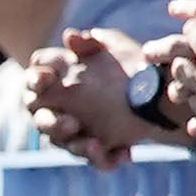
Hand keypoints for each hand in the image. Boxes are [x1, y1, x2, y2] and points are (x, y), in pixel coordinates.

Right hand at [22, 27, 158, 167]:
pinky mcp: (98, 149)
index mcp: (56, 85)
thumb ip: (91, 44)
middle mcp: (58, 111)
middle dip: (52, 124)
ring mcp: (76, 133)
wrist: (161, 89)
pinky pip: (97, 160)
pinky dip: (107, 159)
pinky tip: (124, 155)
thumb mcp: (115, 48)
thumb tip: (70, 35)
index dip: (35, 81)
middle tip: (71, 124)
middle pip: (42, 121)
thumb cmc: (129, 64)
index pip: (34, 82)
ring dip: (78, 146)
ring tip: (96, 145)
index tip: (45, 79)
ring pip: (65, 145)